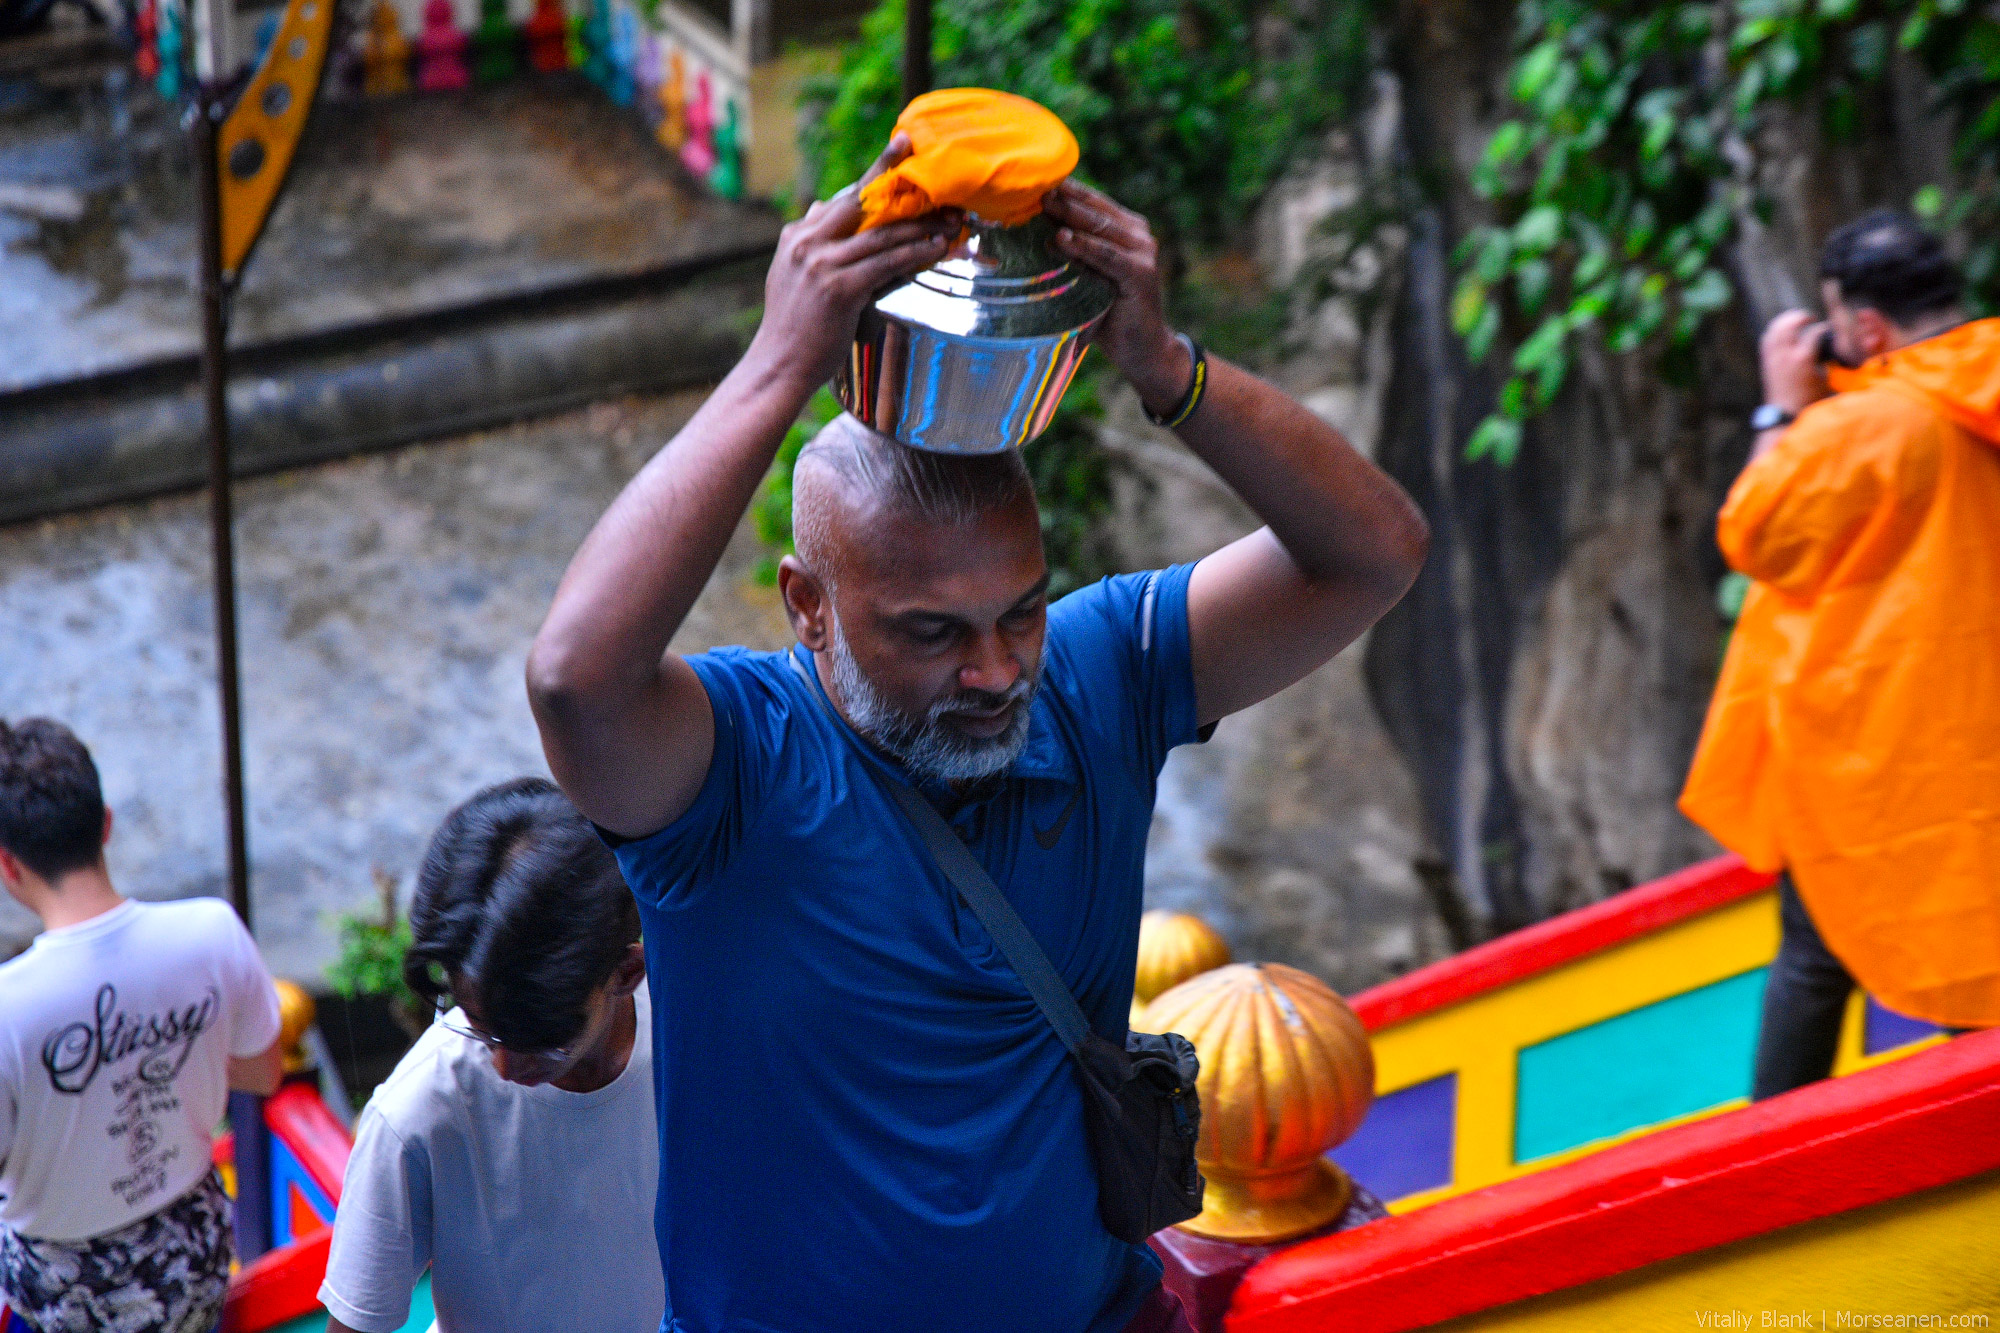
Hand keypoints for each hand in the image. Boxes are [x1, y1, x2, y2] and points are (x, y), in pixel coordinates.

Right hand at [746, 135, 962, 394]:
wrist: (779, 366)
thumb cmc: (793, 327)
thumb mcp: (791, 273)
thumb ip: (811, 239)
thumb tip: (821, 203)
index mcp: (797, 235)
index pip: (842, 198)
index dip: (874, 173)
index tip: (900, 147)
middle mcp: (806, 242)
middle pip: (861, 200)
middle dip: (897, 177)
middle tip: (930, 163)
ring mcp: (821, 264)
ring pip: (881, 234)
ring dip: (920, 225)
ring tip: (950, 220)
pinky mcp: (838, 288)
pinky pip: (886, 263)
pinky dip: (915, 253)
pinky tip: (937, 249)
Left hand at [1044, 180, 1190, 416]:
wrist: (1143, 350)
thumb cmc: (1109, 314)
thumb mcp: (1087, 278)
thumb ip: (1073, 255)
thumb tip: (1033, 233)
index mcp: (1126, 230)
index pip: (1093, 202)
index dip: (1065, 190)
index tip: (1035, 179)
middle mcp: (1138, 236)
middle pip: (1095, 210)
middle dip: (1064, 198)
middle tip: (1034, 186)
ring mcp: (1143, 253)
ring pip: (1101, 228)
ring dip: (1070, 215)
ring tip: (1044, 203)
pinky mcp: (1141, 274)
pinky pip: (1107, 256)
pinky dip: (1085, 247)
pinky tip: (1062, 238)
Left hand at [1759, 309, 1829, 415]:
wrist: (1784, 414)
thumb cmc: (1809, 399)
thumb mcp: (1826, 380)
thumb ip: (1830, 360)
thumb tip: (1835, 346)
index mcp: (1803, 359)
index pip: (1814, 332)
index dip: (1824, 328)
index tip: (1829, 331)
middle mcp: (1785, 355)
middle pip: (1789, 324)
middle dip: (1801, 317)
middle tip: (1810, 318)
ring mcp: (1773, 357)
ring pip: (1775, 328)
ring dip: (1786, 320)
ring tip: (1797, 320)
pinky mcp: (1766, 361)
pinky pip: (1767, 338)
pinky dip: (1775, 330)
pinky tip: (1784, 331)